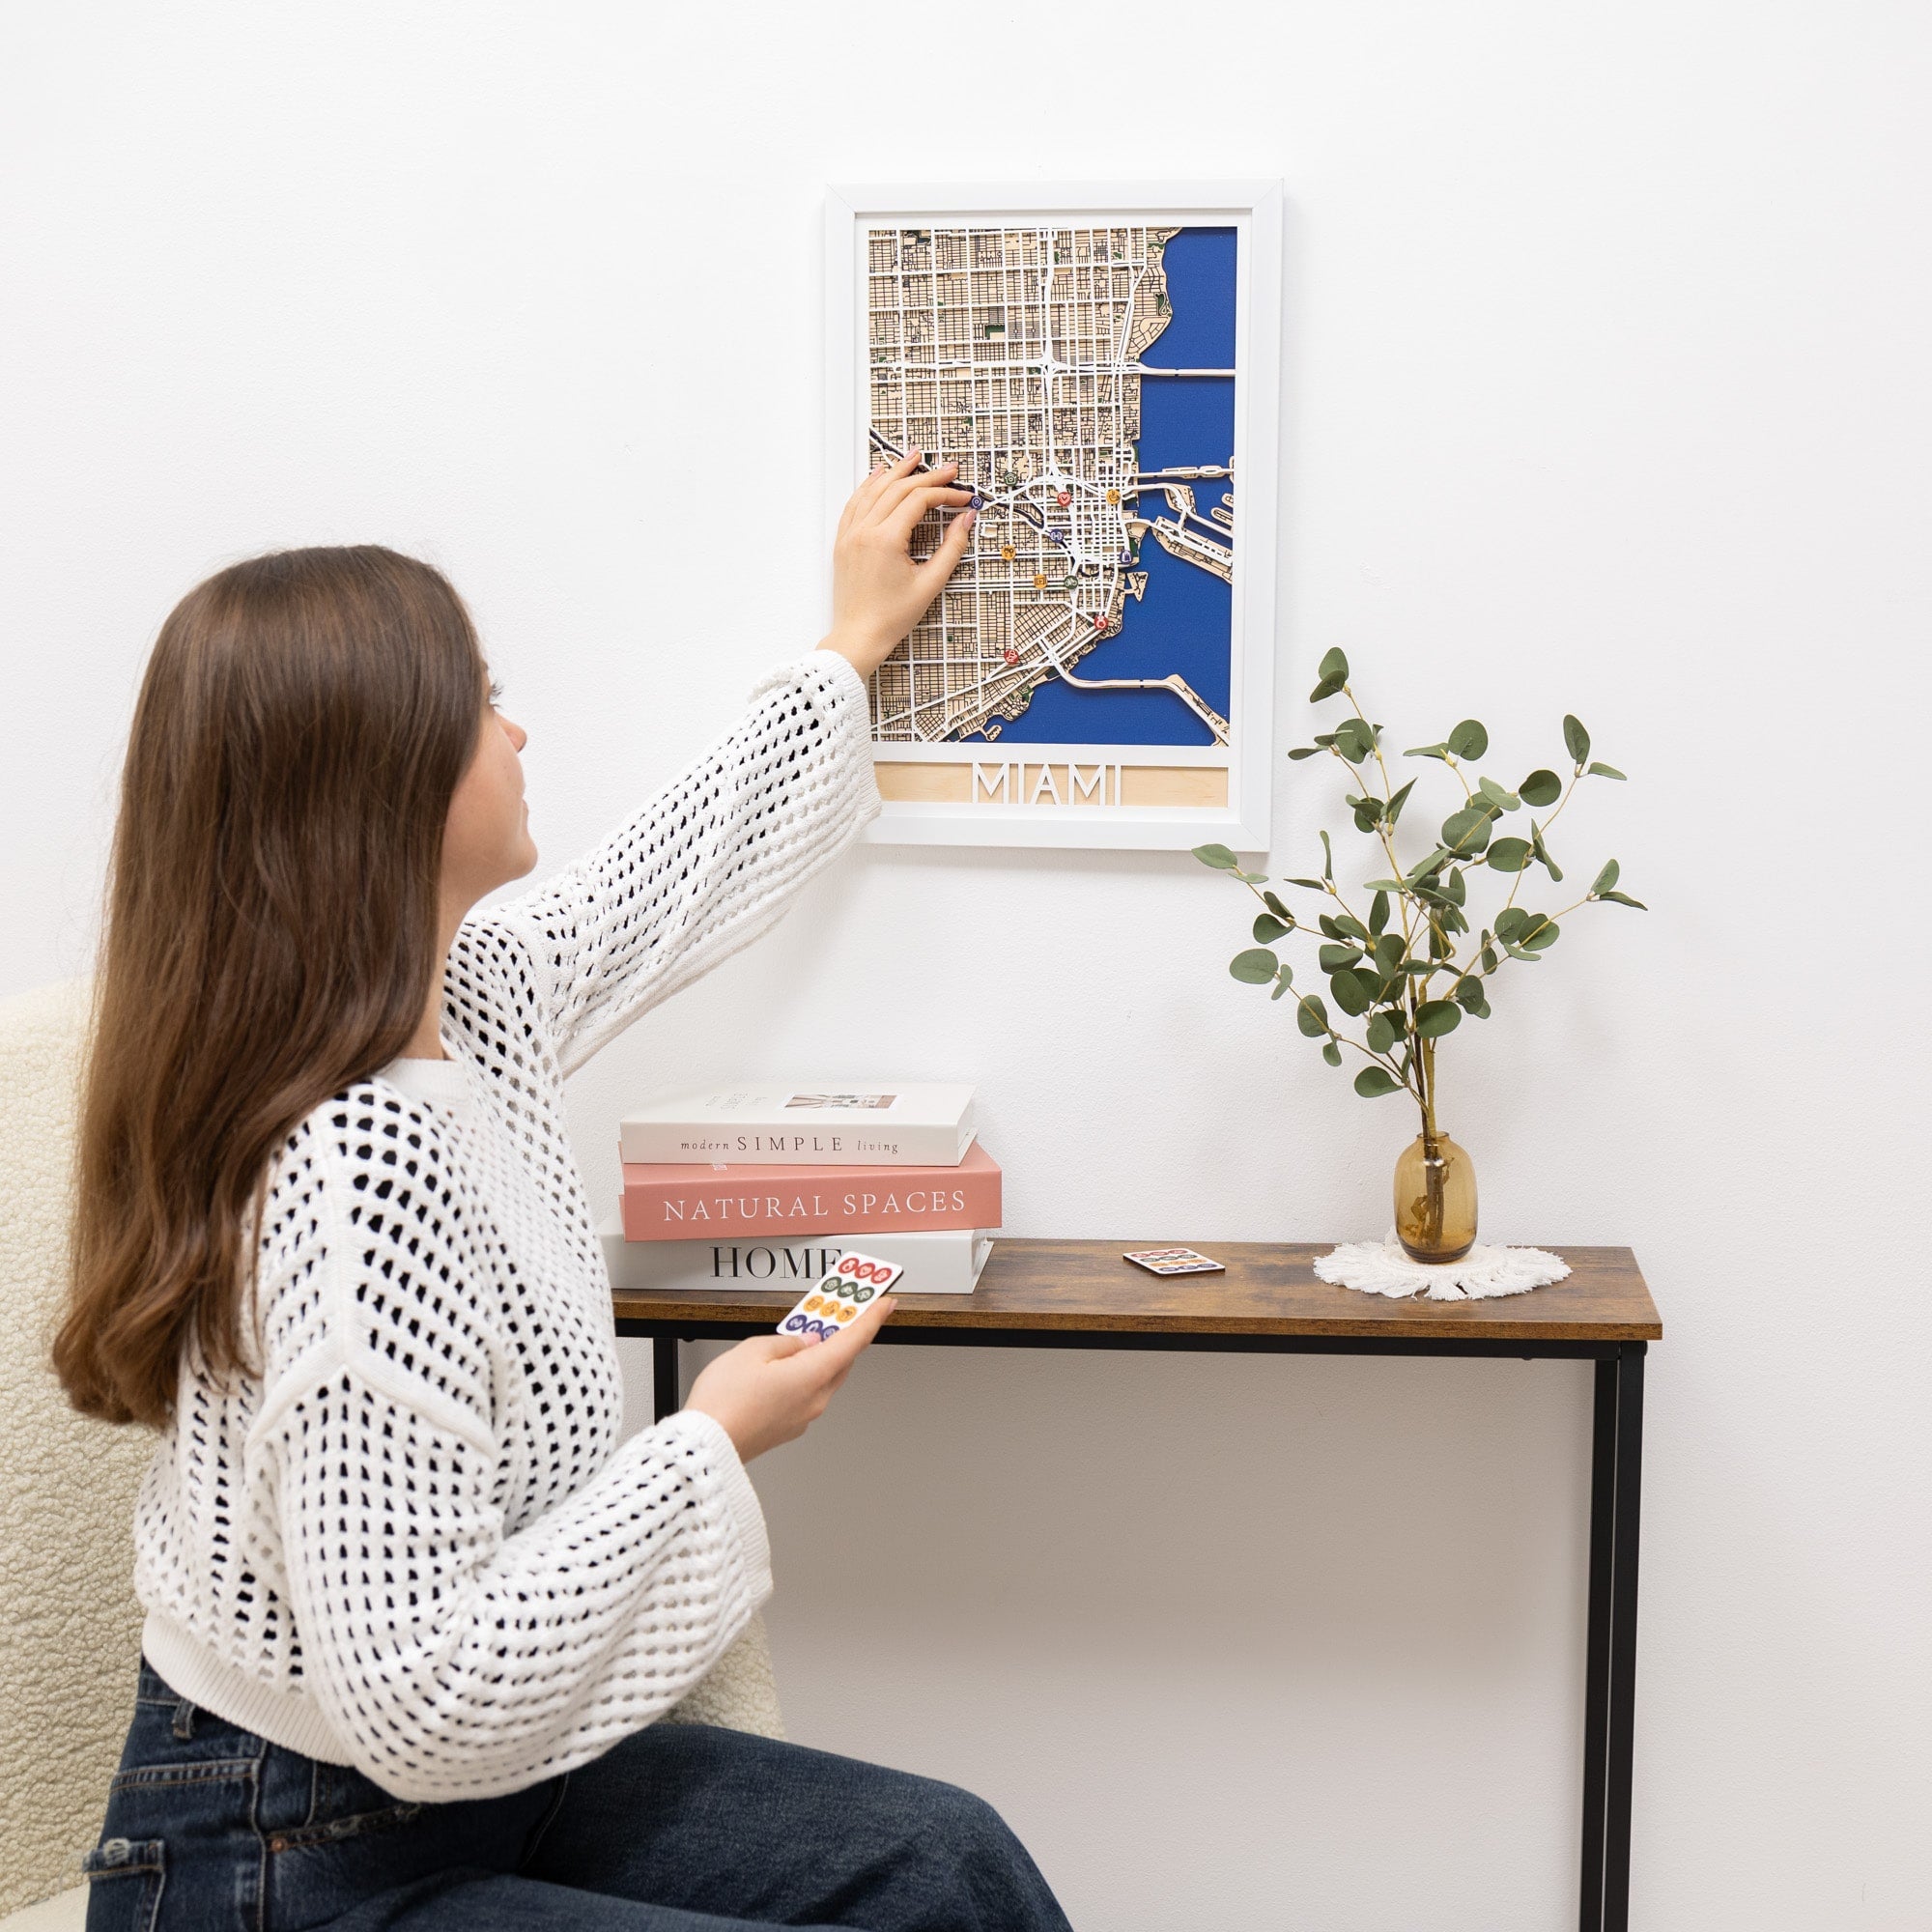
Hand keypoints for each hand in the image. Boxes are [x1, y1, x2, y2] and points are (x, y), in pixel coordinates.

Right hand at [683, 1293, 896, 1461]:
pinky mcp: (789, 1426)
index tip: (884, 1305)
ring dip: (822, 1354)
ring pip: (824, 1377)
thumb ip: (785, 1342)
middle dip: (843, 1334)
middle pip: (841, 1359)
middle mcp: (815, 1399)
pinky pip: (807, 1392)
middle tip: (839, 1312)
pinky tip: (786, 1364)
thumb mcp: (752, 1351)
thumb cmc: (723, 1403)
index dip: (872, 1319)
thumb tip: (802, 1341)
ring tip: (805, 1334)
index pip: (854, 1341)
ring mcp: (804, 1416)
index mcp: (812, 1375)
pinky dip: (805, 1374)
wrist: (705, 1446)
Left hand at [820, 450, 974, 678]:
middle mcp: (864, 531)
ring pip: (873, 490)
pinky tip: (879, 475)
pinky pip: (855, 503)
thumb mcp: (930, 583)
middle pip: (898, 489)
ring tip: (914, 456)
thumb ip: (952, 547)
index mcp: (885, 540)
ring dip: (896, 471)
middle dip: (926, 476)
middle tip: (949, 469)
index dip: (945, 494)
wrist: (859, 637)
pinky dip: (869, 486)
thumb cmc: (892, 617)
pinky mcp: (843, 541)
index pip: (919, 500)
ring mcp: (850, 534)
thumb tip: (966, 519)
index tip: (964, 498)